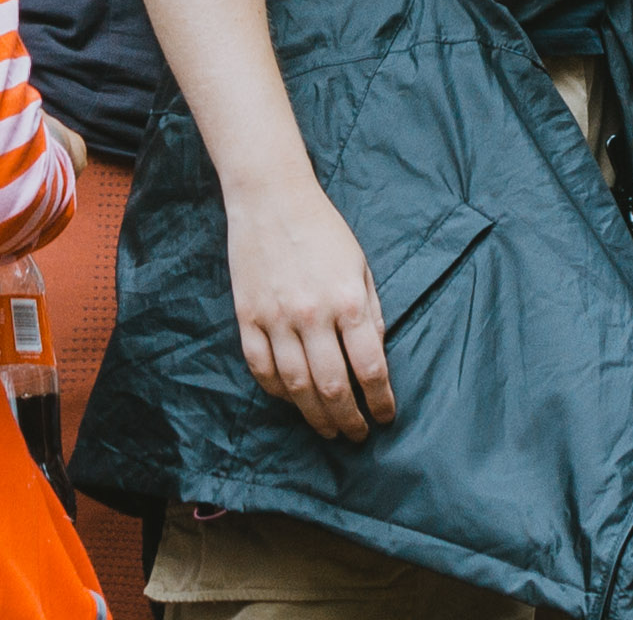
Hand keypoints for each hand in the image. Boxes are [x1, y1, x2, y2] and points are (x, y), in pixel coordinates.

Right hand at [227, 183, 395, 441]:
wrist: (272, 198)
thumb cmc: (324, 230)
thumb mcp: (361, 266)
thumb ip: (371, 312)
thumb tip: (376, 356)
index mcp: (348, 300)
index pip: (370, 367)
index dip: (380, 400)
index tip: (385, 417)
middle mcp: (312, 315)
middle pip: (333, 387)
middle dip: (349, 419)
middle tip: (358, 435)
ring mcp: (275, 318)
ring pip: (296, 387)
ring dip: (315, 416)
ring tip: (329, 431)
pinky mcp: (247, 318)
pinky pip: (262, 369)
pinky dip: (278, 393)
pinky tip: (292, 401)